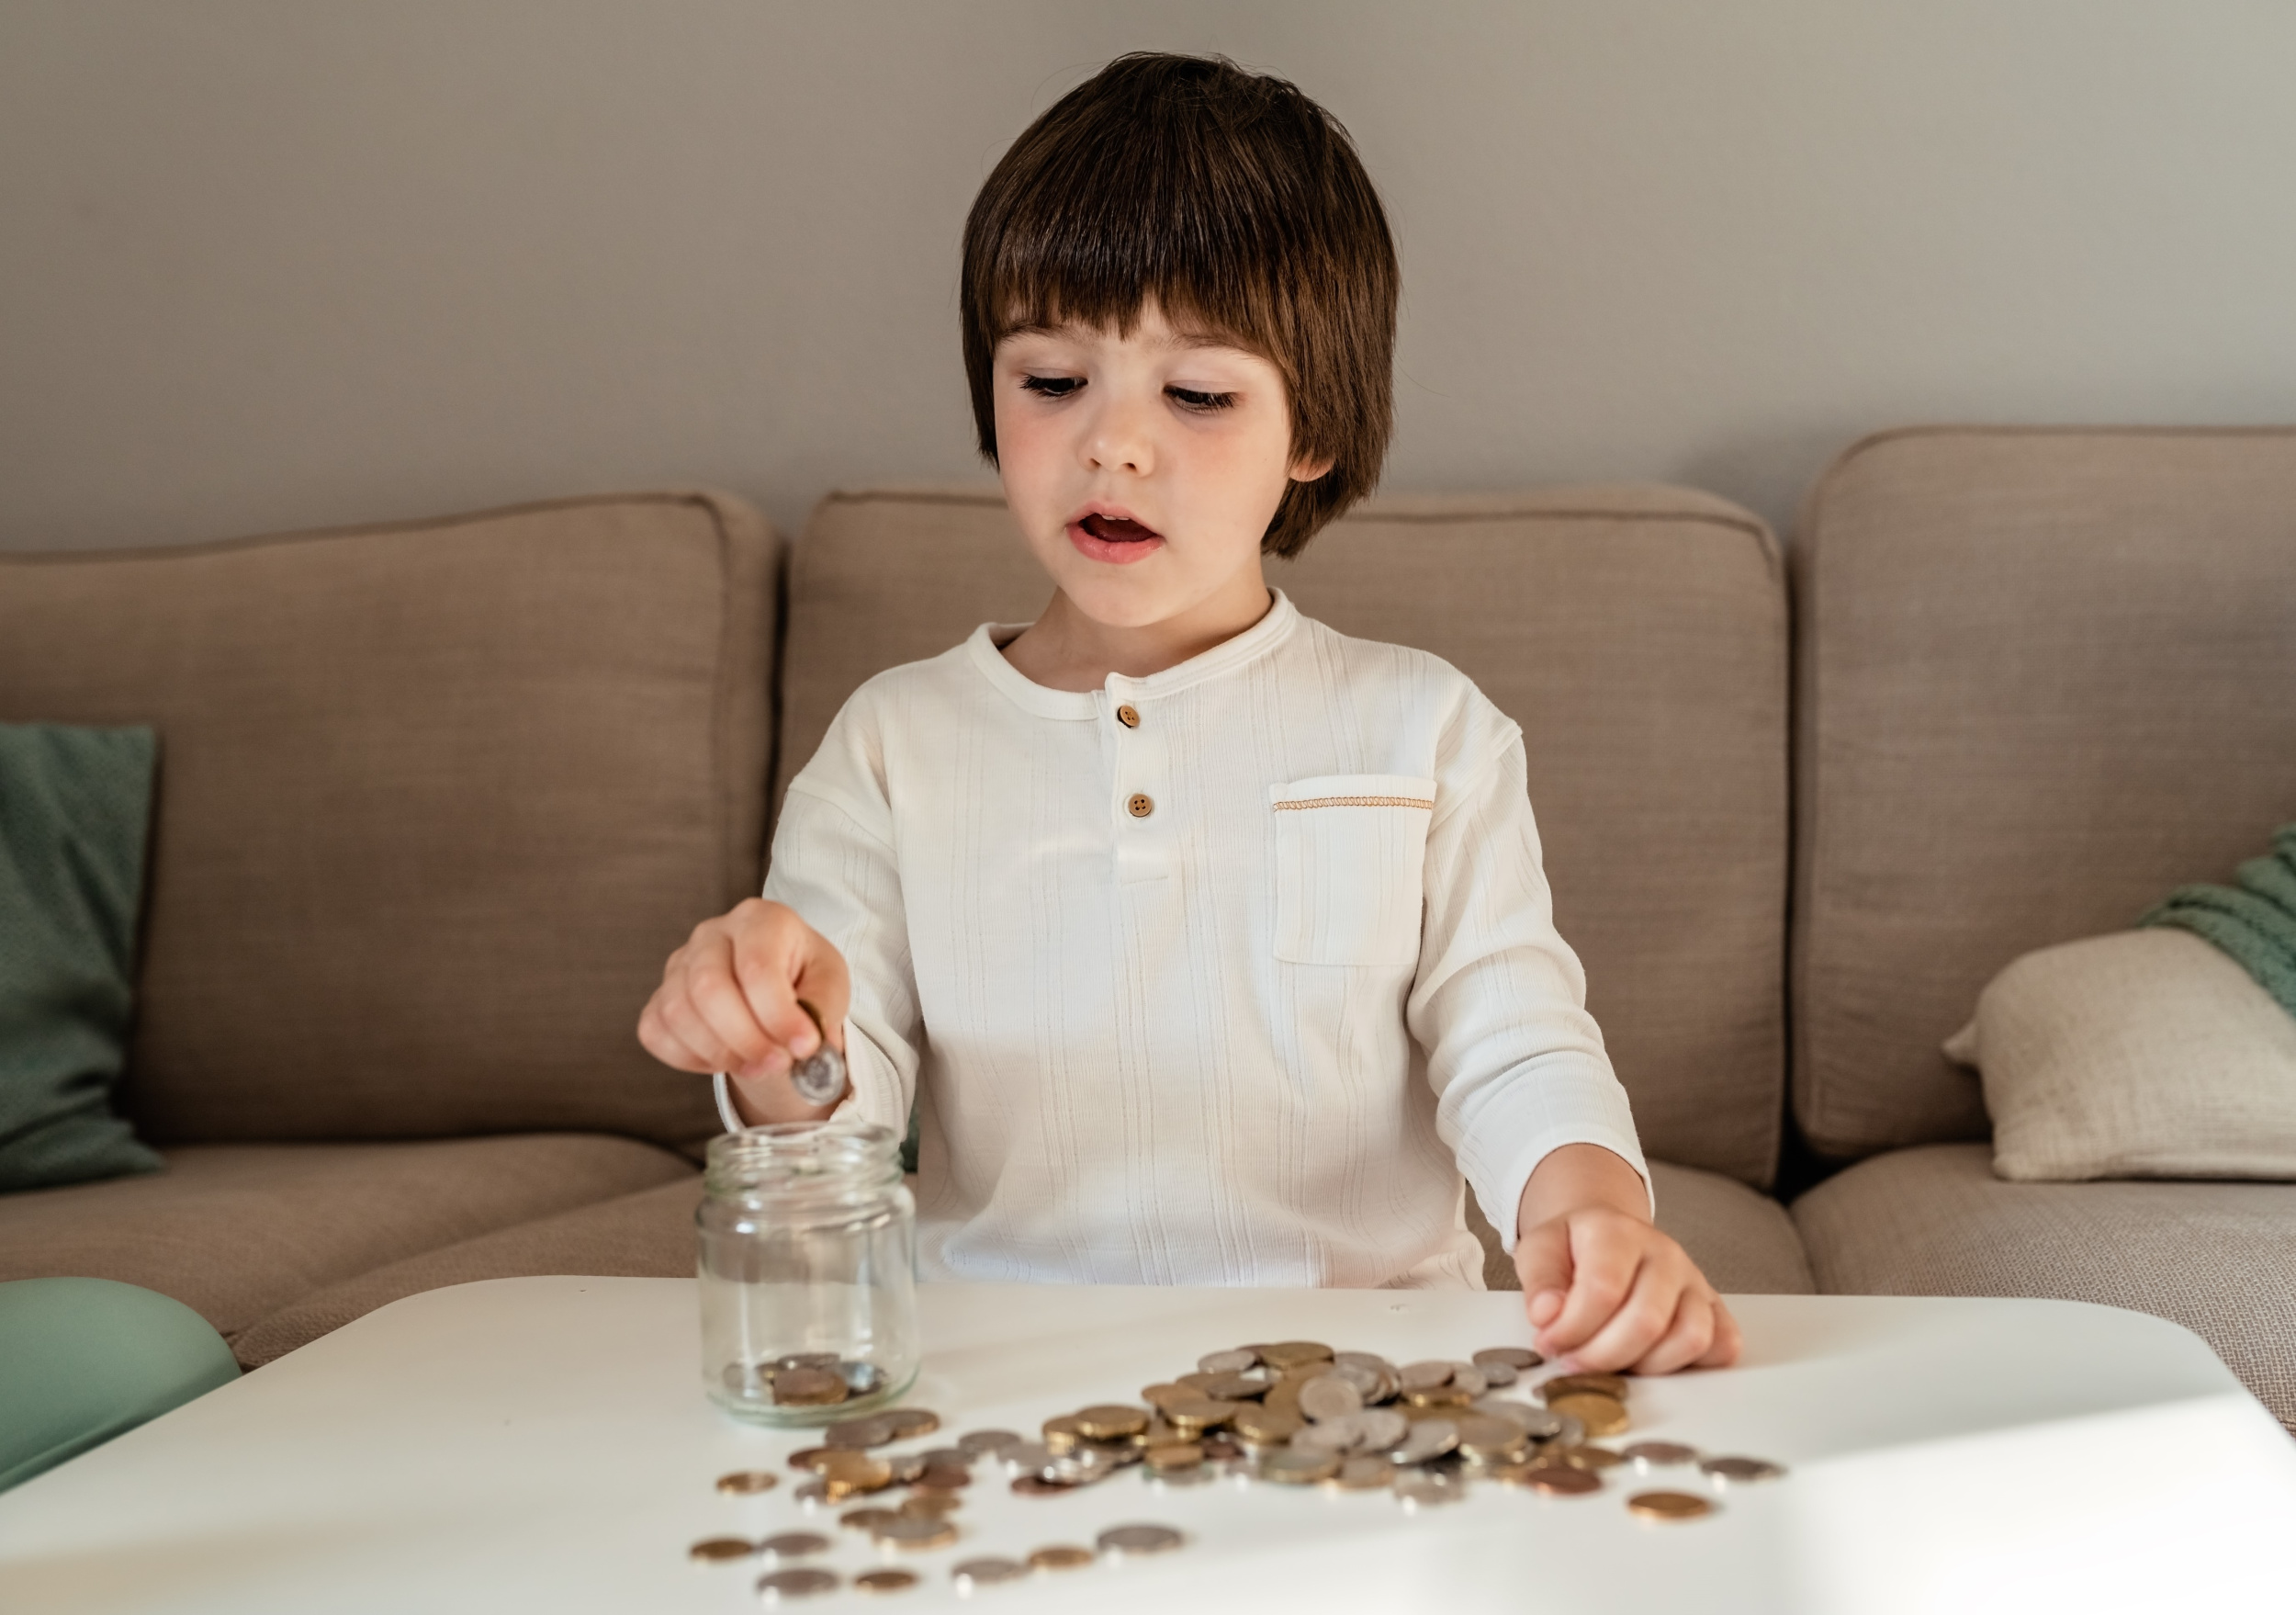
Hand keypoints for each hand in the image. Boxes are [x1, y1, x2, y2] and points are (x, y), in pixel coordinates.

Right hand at [637, 898, 849, 1124]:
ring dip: (719, 1053)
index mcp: (761, 919)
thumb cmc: (803, 977)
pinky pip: (656, 1032)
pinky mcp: (659, 995)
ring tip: (757, 1065)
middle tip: (777, 1063)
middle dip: (746, 1039)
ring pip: (678, 1012)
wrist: (775, 985)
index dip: (778, 1015)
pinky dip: (688, 1058)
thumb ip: (823, 1010)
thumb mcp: (830, 983)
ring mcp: (680, 963)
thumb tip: (809, 1046)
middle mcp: (713, 933)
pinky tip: (723, 1059)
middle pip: (709, 988)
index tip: (804, 1046)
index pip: (757, 966)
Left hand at [1512, 1145, 1740, 1374]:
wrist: (1609, 1235)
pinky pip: (1722, 1347)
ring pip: (1691, 1337)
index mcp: (1619, 1232)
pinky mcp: (1715, 1308)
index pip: (1603, 1289)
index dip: (1572, 1328)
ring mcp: (1695, 1281)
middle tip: (1574, 1361)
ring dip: (1645, 1366)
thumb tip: (1547, 1315)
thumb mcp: (1541, 1248)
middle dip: (1602, 1356)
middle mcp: (1666, 1253)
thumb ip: (1540, 1281)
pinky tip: (1651, 1361)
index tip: (1549, 1343)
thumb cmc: (1575, 1247)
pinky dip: (1690, 1365)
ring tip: (1612, 1362)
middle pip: (1647, 1320)